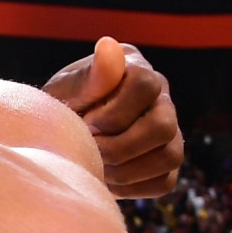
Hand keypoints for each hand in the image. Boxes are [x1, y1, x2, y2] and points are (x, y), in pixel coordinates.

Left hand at [42, 38, 181, 198]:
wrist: (61, 142)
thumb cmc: (60, 110)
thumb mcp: (63, 91)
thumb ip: (86, 76)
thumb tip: (108, 46)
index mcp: (135, 69)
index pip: (144, 84)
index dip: (113, 112)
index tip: (87, 122)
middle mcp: (161, 97)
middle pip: (162, 125)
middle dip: (120, 146)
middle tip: (91, 149)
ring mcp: (171, 131)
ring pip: (169, 156)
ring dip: (126, 169)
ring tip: (97, 165)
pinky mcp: (168, 163)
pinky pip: (165, 182)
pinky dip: (133, 186)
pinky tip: (109, 179)